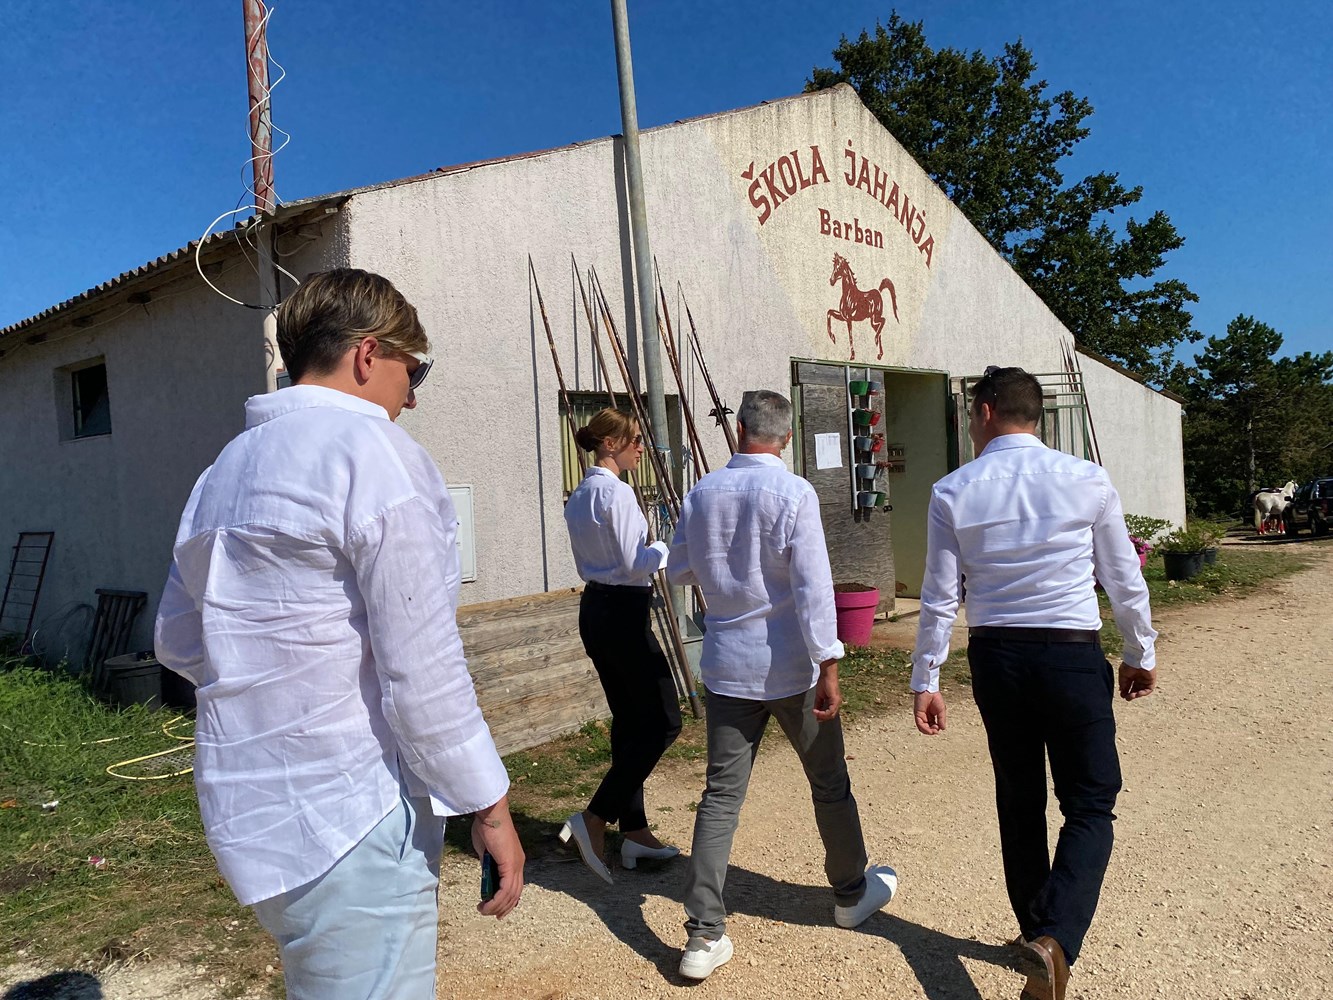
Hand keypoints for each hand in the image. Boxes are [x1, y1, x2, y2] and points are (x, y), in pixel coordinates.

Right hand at [471, 796, 524, 917]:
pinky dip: (496, 901)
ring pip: (510, 895)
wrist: (491, 814)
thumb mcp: (486, 851)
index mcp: (515, 860)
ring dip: (496, 906)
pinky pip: (505, 890)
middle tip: (491, 915)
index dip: (508, 900)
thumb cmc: (487, 827)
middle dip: (503, 908)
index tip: (499, 909)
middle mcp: (519, 864)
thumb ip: (487, 863)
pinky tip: (486, 905)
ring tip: (483, 910)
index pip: (515, 886)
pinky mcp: (510, 865)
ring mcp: (516, 865)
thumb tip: (485, 874)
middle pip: (515, 894)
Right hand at [813, 659, 841, 720]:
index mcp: (834, 702)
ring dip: (822, 716)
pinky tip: (817, 711)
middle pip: (831, 716)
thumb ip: (818, 704)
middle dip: (822, 718)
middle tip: (815, 716)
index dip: (822, 716)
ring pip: (831, 715)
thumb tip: (815, 711)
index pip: (830, 713)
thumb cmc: (824, 682)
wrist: (827, 674)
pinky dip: (823, 713)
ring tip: (815, 713)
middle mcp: (837, 703)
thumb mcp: (819, 696)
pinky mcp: (835, 700)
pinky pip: (831, 710)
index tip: (815, 715)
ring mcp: (837, 702)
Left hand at [913, 691, 946, 734]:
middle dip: (932, 731)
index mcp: (931, 716)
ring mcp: (921, 716)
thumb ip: (941, 719)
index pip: (933, 725)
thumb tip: (943, 729)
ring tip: (933, 731)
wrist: (929, 691)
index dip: (936, 729)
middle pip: (927, 728)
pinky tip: (929, 729)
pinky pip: (919, 724)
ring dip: (928, 731)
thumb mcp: (941, 711)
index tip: (940, 728)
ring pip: (922, 728)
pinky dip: (924, 728)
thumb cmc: (935, 698)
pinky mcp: (917, 714)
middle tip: (936, 731)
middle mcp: (925, 717)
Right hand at [1119, 663, 1155, 700]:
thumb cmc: (1129, 664)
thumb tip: (1121, 691)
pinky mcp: (1151, 681)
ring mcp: (1145, 680)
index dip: (1125, 691)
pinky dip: (1143, 693)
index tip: (1122, 695)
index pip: (1129, 686)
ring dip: (1136, 695)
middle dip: (1130, 695)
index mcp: (1131, 676)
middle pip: (1135, 689)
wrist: (1137, 659)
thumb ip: (1122, 683)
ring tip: (1131, 696)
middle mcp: (1138, 679)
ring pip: (1141, 691)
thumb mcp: (1123, 674)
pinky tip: (1137, 694)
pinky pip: (1148, 690)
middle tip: (1127, 698)